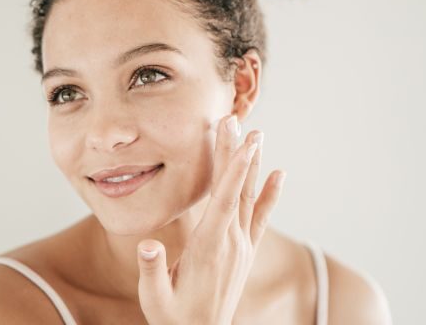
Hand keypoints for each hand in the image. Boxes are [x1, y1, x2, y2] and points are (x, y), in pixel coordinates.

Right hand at [136, 114, 286, 323]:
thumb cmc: (173, 317)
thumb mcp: (154, 298)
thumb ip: (152, 270)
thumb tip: (147, 246)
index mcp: (209, 248)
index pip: (225, 201)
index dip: (234, 169)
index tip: (242, 141)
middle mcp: (231, 243)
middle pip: (236, 190)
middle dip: (236, 152)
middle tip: (234, 119)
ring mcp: (242, 247)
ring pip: (249, 198)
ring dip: (250, 165)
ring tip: (253, 134)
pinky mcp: (245, 252)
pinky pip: (261, 218)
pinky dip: (270, 194)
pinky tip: (278, 174)